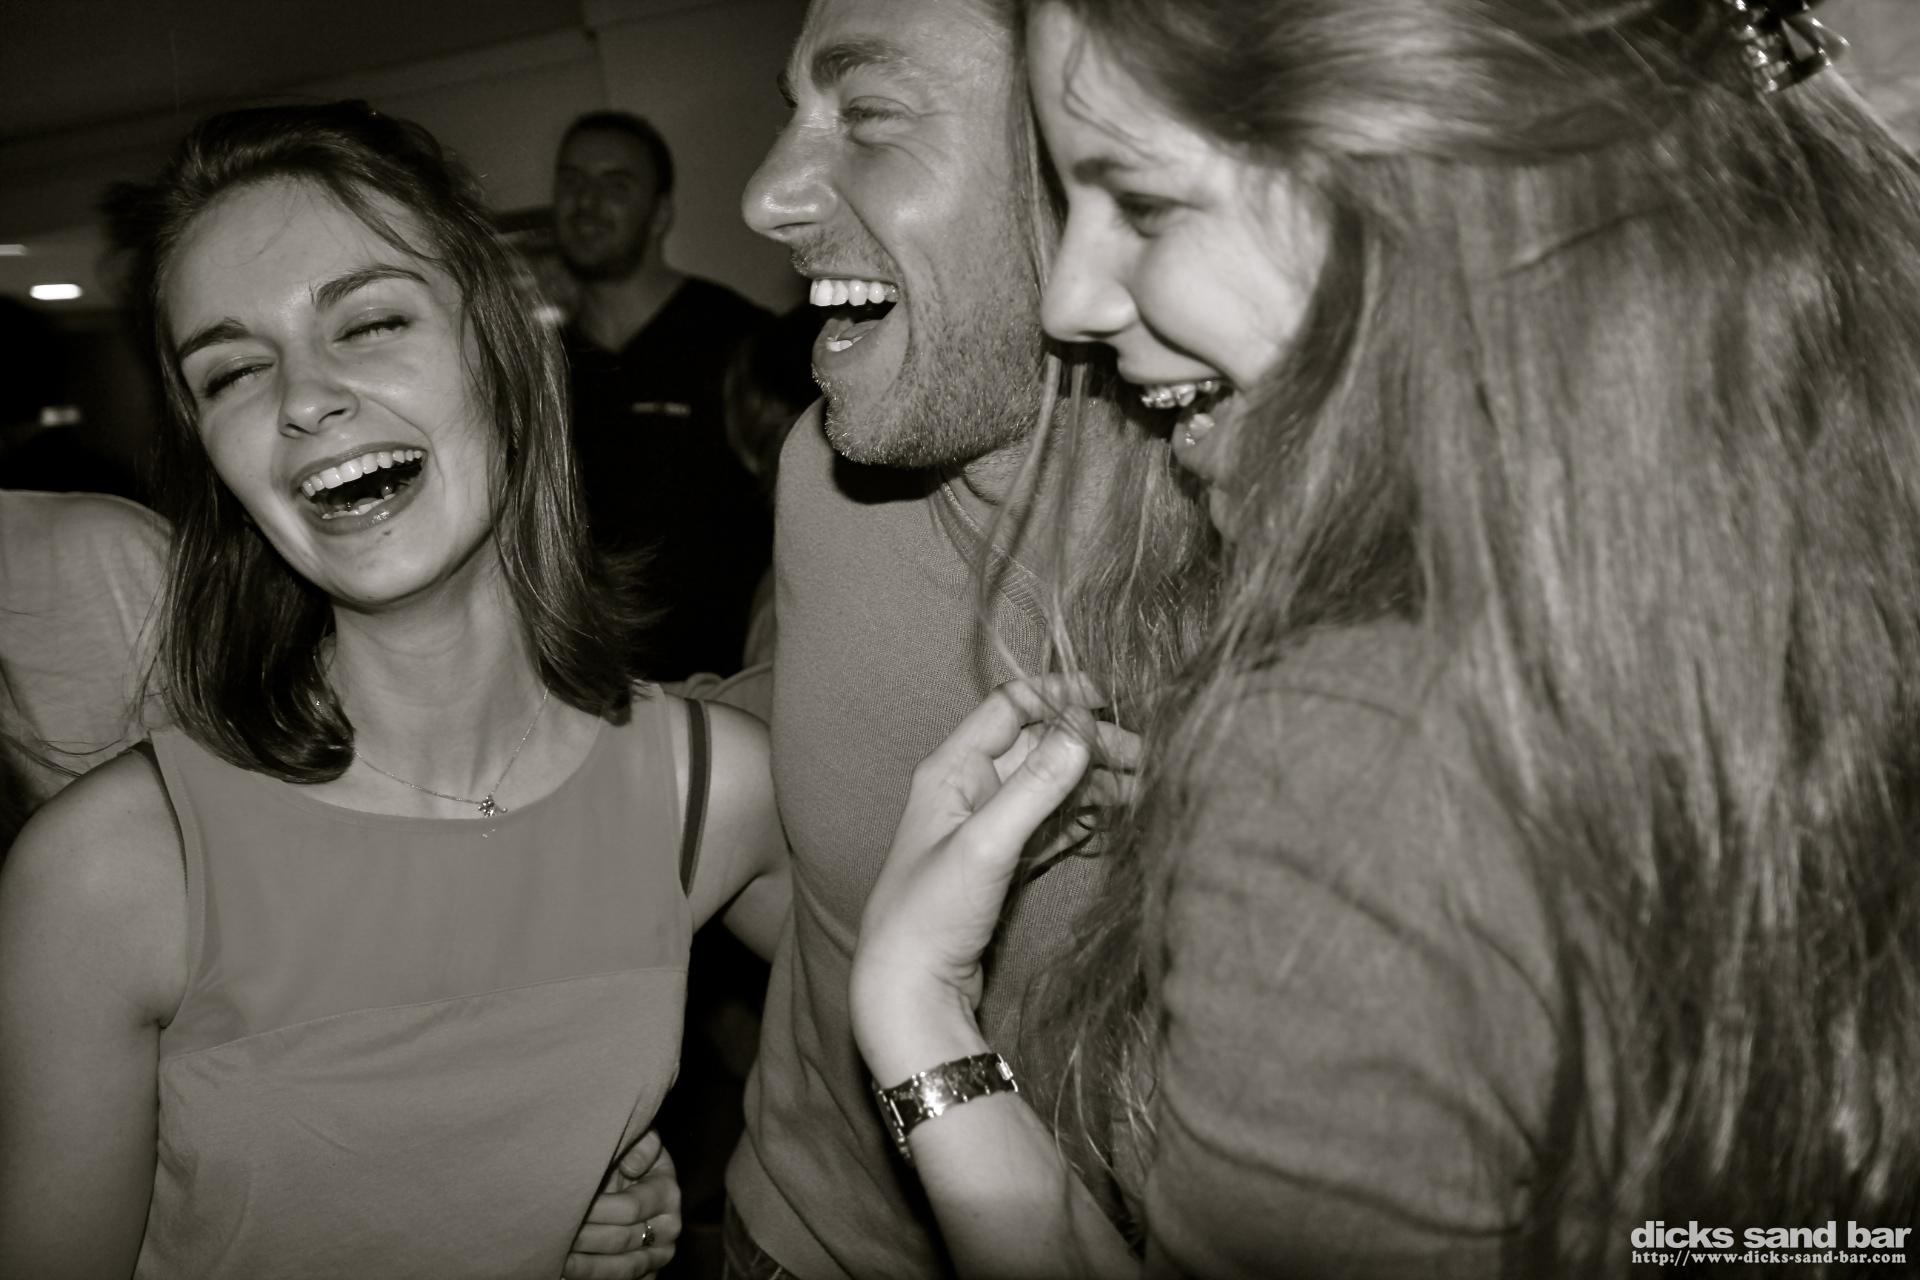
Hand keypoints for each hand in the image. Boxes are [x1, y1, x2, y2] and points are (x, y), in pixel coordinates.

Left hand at [562, 1128, 681, 1278]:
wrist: (630, 1186)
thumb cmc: (626, 1159)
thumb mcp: (638, 1140)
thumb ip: (642, 1143)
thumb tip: (632, 1166)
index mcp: (667, 1192)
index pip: (630, 1208)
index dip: (597, 1209)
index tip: (567, 1204)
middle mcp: (669, 1228)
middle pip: (623, 1240)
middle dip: (586, 1237)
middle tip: (554, 1233)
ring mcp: (659, 1255)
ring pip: (623, 1268)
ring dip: (588, 1266)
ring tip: (559, 1258)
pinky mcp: (648, 1275)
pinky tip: (570, 1272)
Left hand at [851, 676, 1134, 1083]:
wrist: (909, 990)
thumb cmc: (930, 914)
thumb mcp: (985, 845)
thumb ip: (1034, 788)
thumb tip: (1082, 733)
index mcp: (951, 770)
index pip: (1009, 706)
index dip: (1058, 697)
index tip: (1109, 702)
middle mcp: (969, 788)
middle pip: (1039, 745)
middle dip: (1091, 746)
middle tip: (1144, 759)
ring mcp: (988, 825)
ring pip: (1051, 785)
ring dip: (1095, 781)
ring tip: (1144, 787)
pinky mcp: (1005, 860)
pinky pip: (1052, 822)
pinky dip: (1084, 815)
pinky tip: (1117, 816)